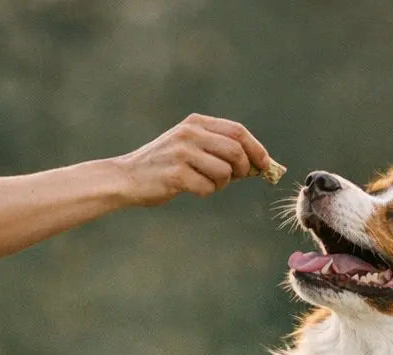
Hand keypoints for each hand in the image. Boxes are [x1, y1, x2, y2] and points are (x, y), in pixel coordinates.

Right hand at [113, 113, 271, 206]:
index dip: (256, 149)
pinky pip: (207, 188)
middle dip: (244, 169)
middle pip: (236, 151)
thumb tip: (260, 164)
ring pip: (224, 172)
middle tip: (237, 178)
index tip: (266, 164)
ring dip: (222, 184)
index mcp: (195, 122)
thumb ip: (219, 148)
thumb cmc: (164, 165)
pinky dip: (205, 192)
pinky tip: (191, 188)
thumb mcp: (190, 146)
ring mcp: (182, 153)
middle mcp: (189, 133)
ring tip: (206, 182)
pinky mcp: (175, 174)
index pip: (238, 131)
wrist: (126, 177)